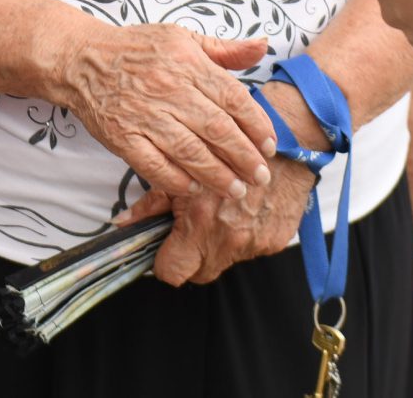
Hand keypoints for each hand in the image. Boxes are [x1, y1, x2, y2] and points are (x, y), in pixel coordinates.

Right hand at [51, 25, 277, 201]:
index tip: (270, 145)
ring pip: (190, 151)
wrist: (82, 59)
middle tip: (261, 176)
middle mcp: (168, 88)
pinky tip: (195, 188)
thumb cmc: (137, 49)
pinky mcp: (122, 136)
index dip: (256, 125)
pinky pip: (154, 165)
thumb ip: (225, 49)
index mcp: (187, 62)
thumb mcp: (183, 38)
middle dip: (244, 157)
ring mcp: (144, 115)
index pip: (233, 98)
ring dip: (218, 175)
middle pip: (217, 129)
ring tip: (237, 190)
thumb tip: (262, 47)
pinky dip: (176, 180)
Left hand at [122, 157, 314, 285]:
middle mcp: (229, 239)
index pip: (172, 272)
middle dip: (190, 257)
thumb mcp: (183, 167)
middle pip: (199, 273)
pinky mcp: (277, 241)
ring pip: (226, 261)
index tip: (164, 250)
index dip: (164, 263)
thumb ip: (151, 204)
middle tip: (190, 230)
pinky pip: (252, 250)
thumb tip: (122, 223)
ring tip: (221, 211)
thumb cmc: (230, 145)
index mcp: (201, 223)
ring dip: (219, 244)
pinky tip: (245, 209)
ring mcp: (256, 243)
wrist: (289, 139)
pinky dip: (245, 235)